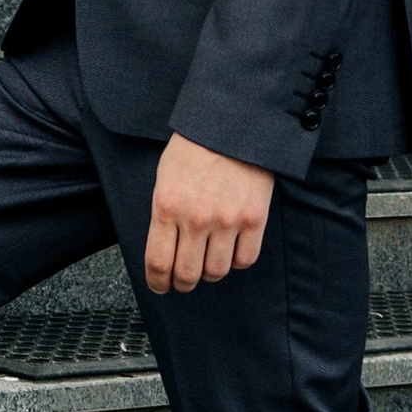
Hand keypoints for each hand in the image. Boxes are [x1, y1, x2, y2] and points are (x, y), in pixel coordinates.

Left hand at [145, 133, 273, 293]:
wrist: (233, 124)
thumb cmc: (194, 149)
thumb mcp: (165, 178)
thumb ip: (163, 215)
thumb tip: (164, 251)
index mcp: (167, 207)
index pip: (158, 263)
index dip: (158, 282)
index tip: (160, 286)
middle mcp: (196, 218)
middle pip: (187, 275)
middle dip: (182, 284)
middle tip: (183, 281)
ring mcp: (227, 220)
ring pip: (217, 271)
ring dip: (210, 271)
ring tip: (208, 260)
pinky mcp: (254, 219)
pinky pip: (245, 259)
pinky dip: (237, 260)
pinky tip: (231, 248)